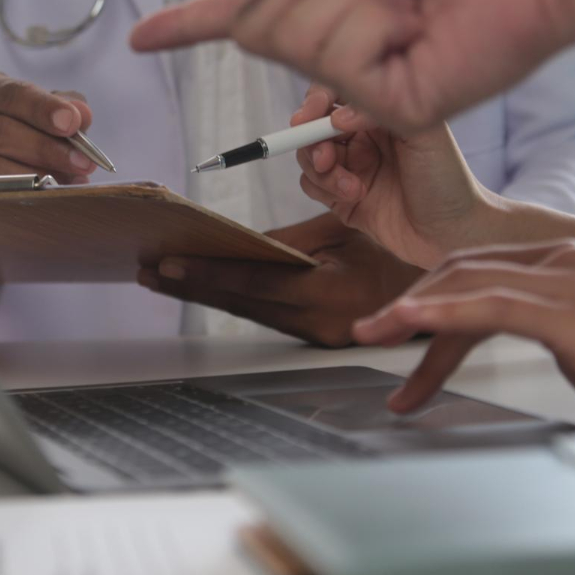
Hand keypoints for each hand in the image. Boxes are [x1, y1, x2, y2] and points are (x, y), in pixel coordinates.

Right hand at [0, 70, 97, 182]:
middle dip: (45, 148)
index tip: (72, 123)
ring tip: (71, 181)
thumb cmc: (17, 121)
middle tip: (82, 161)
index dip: (42, 108)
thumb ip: (64, 107)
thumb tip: (81, 115)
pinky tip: (49, 193)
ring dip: (35, 175)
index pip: (9, 94)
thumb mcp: (41, 107)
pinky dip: (20, 193)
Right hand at [130, 0, 574, 132]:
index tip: (139, 37)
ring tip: (407, 0)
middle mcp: (336, 48)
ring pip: (297, 40)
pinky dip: (376, 25)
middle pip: (257, 24)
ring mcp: (362, 85)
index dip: (187, 24)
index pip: (241, 17)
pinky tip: (417, 27)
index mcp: (324, 0)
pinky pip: (342, 59)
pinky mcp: (391, 108)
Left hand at [136, 213, 421, 347]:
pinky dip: (230, 299)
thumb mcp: (343, 235)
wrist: (427, 302)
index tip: (169, 264)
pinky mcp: (310, 339)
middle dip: (190, 287)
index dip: (209, 273)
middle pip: (240, 303)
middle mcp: (316, 324)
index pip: (256, 282)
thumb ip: (290, 241)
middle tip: (147, 272)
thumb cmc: (390, 260)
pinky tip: (201, 287)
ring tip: (160, 278)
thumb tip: (240, 243)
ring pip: (246, 312)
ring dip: (202, 294)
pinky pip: (263, 317)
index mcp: (328, 294)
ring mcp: (312, 337)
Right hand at [291, 85, 499, 269]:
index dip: (316, 103)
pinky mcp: (342, 198)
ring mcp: (352, 167)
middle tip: (325, 159)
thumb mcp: (424, 135)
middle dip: (312, 141)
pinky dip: (324, 189)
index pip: (336, 95)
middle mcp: (363, 137)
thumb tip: (337, 115)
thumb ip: (380, 115)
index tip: (307, 118)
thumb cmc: (447, 180)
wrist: (453, 233)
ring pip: (310, 156)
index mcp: (381, 114)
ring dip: (322, 171)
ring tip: (353, 187)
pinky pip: (312, 185)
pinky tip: (355, 196)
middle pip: (315, 126)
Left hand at [351, 240, 574, 434]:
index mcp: (565, 262)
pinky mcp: (574, 314)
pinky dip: (444, 313)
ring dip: (411, 311)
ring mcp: (570, 282)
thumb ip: (533, 326)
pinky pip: (492, 306)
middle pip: (463, 272)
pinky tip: (412, 321)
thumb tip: (479, 341)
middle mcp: (565, 261)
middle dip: (408, 304)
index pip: (476, 270)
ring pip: (469, 284)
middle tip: (366, 334)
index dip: (426, 297)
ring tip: (373, 335)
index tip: (389, 329)